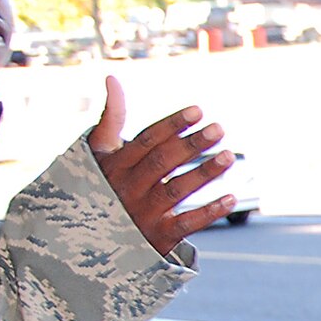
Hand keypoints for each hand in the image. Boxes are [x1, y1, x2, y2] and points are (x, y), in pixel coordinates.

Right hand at [89, 76, 235, 255]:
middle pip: (162, 163)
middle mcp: (127, 189)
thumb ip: (111, 118)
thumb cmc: (102, 186)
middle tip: (219, 129)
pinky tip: (231, 198)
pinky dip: (209, 212)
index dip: (172, 125)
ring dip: (203, 173)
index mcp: (114, 166)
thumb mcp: (101, 154)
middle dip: (191, 145)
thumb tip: (112, 78)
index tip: (198, 111)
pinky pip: (186, 224)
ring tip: (228, 156)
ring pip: (175, 191)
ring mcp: (142, 215)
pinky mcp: (156, 238)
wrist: (89, 242)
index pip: (146, 140)